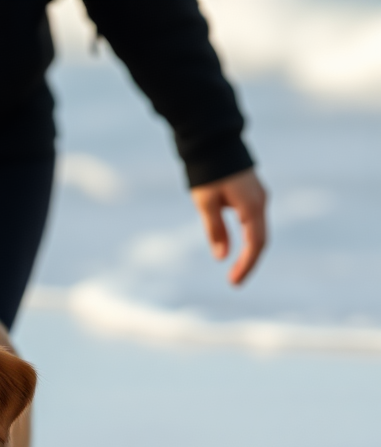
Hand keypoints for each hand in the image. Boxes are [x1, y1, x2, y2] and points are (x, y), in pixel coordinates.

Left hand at [190, 168, 267, 285]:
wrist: (215, 143)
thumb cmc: (208, 172)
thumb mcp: (206, 204)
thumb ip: (215, 230)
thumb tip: (221, 256)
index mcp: (252, 206)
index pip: (255, 244)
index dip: (246, 265)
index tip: (233, 282)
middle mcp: (261, 202)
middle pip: (260, 240)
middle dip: (249, 263)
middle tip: (234, 282)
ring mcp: (259, 198)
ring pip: (259, 232)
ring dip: (249, 253)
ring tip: (236, 271)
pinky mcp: (253, 195)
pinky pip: (255, 223)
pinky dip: (248, 240)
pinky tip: (238, 250)